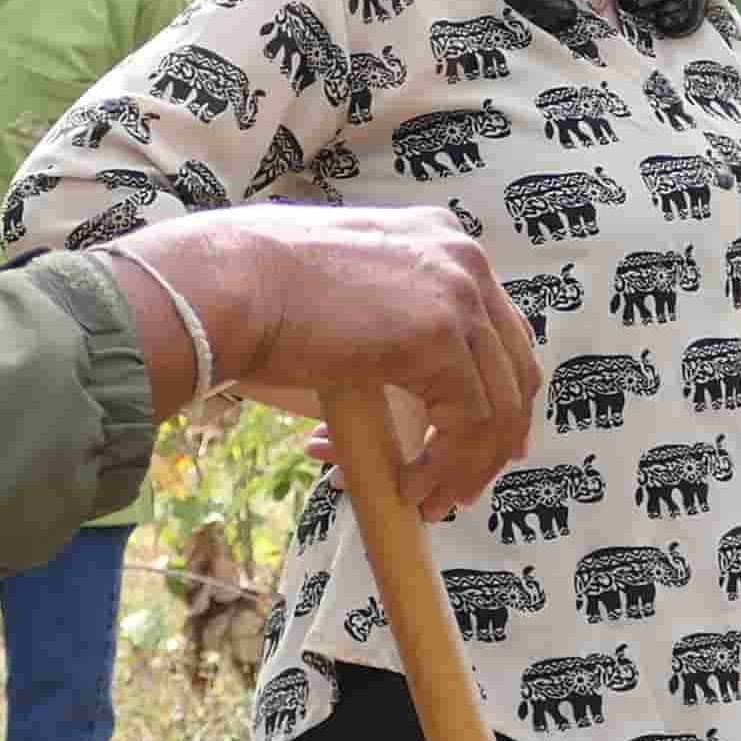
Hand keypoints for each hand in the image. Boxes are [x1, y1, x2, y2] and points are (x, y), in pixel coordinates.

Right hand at [129, 204, 538, 520]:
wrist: (227, 285)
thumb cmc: (258, 291)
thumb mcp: (349, 295)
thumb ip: (390, 323)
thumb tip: (402, 392)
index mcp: (441, 239)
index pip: (498, 326)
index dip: (501, 390)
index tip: (489, 440)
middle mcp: (463, 259)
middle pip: (513, 366)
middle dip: (495, 438)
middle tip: (464, 485)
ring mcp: (456, 296)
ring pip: (496, 405)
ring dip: (466, 465)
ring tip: (429, 501)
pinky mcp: (438, 339)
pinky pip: (467, 424)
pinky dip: (446, 466)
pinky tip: (410, 488)